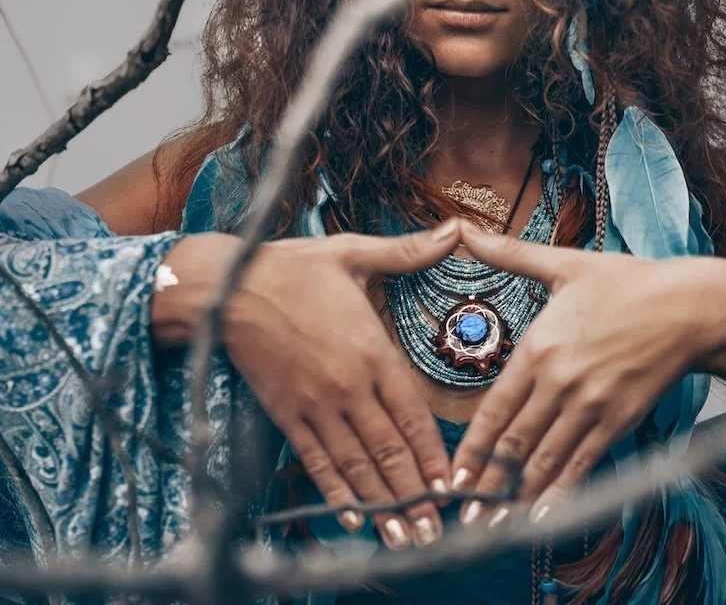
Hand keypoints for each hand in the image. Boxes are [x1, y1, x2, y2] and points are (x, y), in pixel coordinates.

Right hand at [158, 221, 459, 548]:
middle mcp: (348, 386)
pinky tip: (352, 517)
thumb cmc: (292, 269)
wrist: (225, 286)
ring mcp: (315, 405)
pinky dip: (335, 491)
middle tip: (435, 529)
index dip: (435, 455)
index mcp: (371, 350)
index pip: (413, 415)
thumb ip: (408, 251)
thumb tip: (455, 231)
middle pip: (390, 451)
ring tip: (404, 538)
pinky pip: (315, 460)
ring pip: (357, 465)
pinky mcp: (286, 414)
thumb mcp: (353, 253)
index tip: (452, 486)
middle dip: (415, 495)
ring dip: (382, 504)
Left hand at [450, 221, 725, 524]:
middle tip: (463, 515)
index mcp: (539, 347)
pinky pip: (584, 461)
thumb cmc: (627, 283)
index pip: (495, 408)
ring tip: (495, 526)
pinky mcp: (619, 419)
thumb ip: (509, 255)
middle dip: (486, 483)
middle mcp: (559, 381)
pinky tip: (546, 515)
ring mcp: (591, 404)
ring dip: (518, 497)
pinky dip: (563, 490)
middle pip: (514, 443)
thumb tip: (463, 230)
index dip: (471, 448)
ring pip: (546, 458)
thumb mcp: (564, 264)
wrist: (690, 305)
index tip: (452, 477)